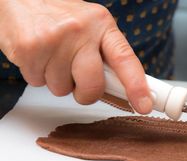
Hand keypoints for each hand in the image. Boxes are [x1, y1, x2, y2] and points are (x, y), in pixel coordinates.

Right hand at [0, 0, 151, 112]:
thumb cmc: (60, 16)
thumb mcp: (91, 27)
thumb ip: (107, 55)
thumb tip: (123, 91)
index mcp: (102, 24)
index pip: (125, 59)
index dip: (136, 86)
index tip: (144, 105)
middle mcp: (80, 30)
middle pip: (92, 86)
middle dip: (86, 94)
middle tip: (79, 81)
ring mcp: (54, 40)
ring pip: (62, 90)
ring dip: (58, 81)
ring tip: (53, 57)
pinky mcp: (29, 49)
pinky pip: (38, 83)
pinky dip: (38, 75)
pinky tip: (39, 56)